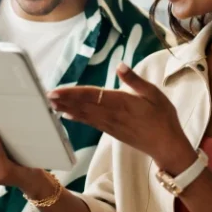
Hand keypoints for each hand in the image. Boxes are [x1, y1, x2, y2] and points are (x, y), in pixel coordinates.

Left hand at [47, 63, 196, 173]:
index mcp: (121, 102)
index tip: (55, 91)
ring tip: (50, 104)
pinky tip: (66, 115)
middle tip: (45, 97)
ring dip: (66, 108)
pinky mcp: (111, 131)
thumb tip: (120, 65)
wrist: (166, 146)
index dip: (71, 93)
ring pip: (83, 115)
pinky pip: (90, 123)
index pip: (91, 96)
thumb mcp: (154, 94)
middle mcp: (111, 114)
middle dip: (63, 101)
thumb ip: (135, 80)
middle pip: (82, 105)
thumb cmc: (163, 118)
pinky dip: (77, 118)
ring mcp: (109, 125)